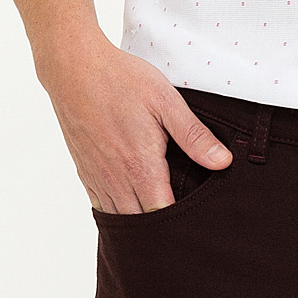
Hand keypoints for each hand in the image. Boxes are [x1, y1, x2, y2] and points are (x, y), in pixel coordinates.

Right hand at [36, 34, 233, 211]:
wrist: (73, 68)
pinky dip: (119, 211)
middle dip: (162, 228)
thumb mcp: (166, 102)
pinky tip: (132, 207)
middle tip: (183, 224)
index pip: (164, 214)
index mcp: (141, 166)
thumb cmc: (121, 80)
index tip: (196, 220)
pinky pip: (102, 206)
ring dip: (140, 223)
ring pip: (120, 218)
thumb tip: (223, 163)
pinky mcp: (85, 171)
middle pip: (142, 224)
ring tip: (161, 223)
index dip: (181, 224)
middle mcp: (117, 179)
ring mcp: (98, 177)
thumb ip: (194, 136)